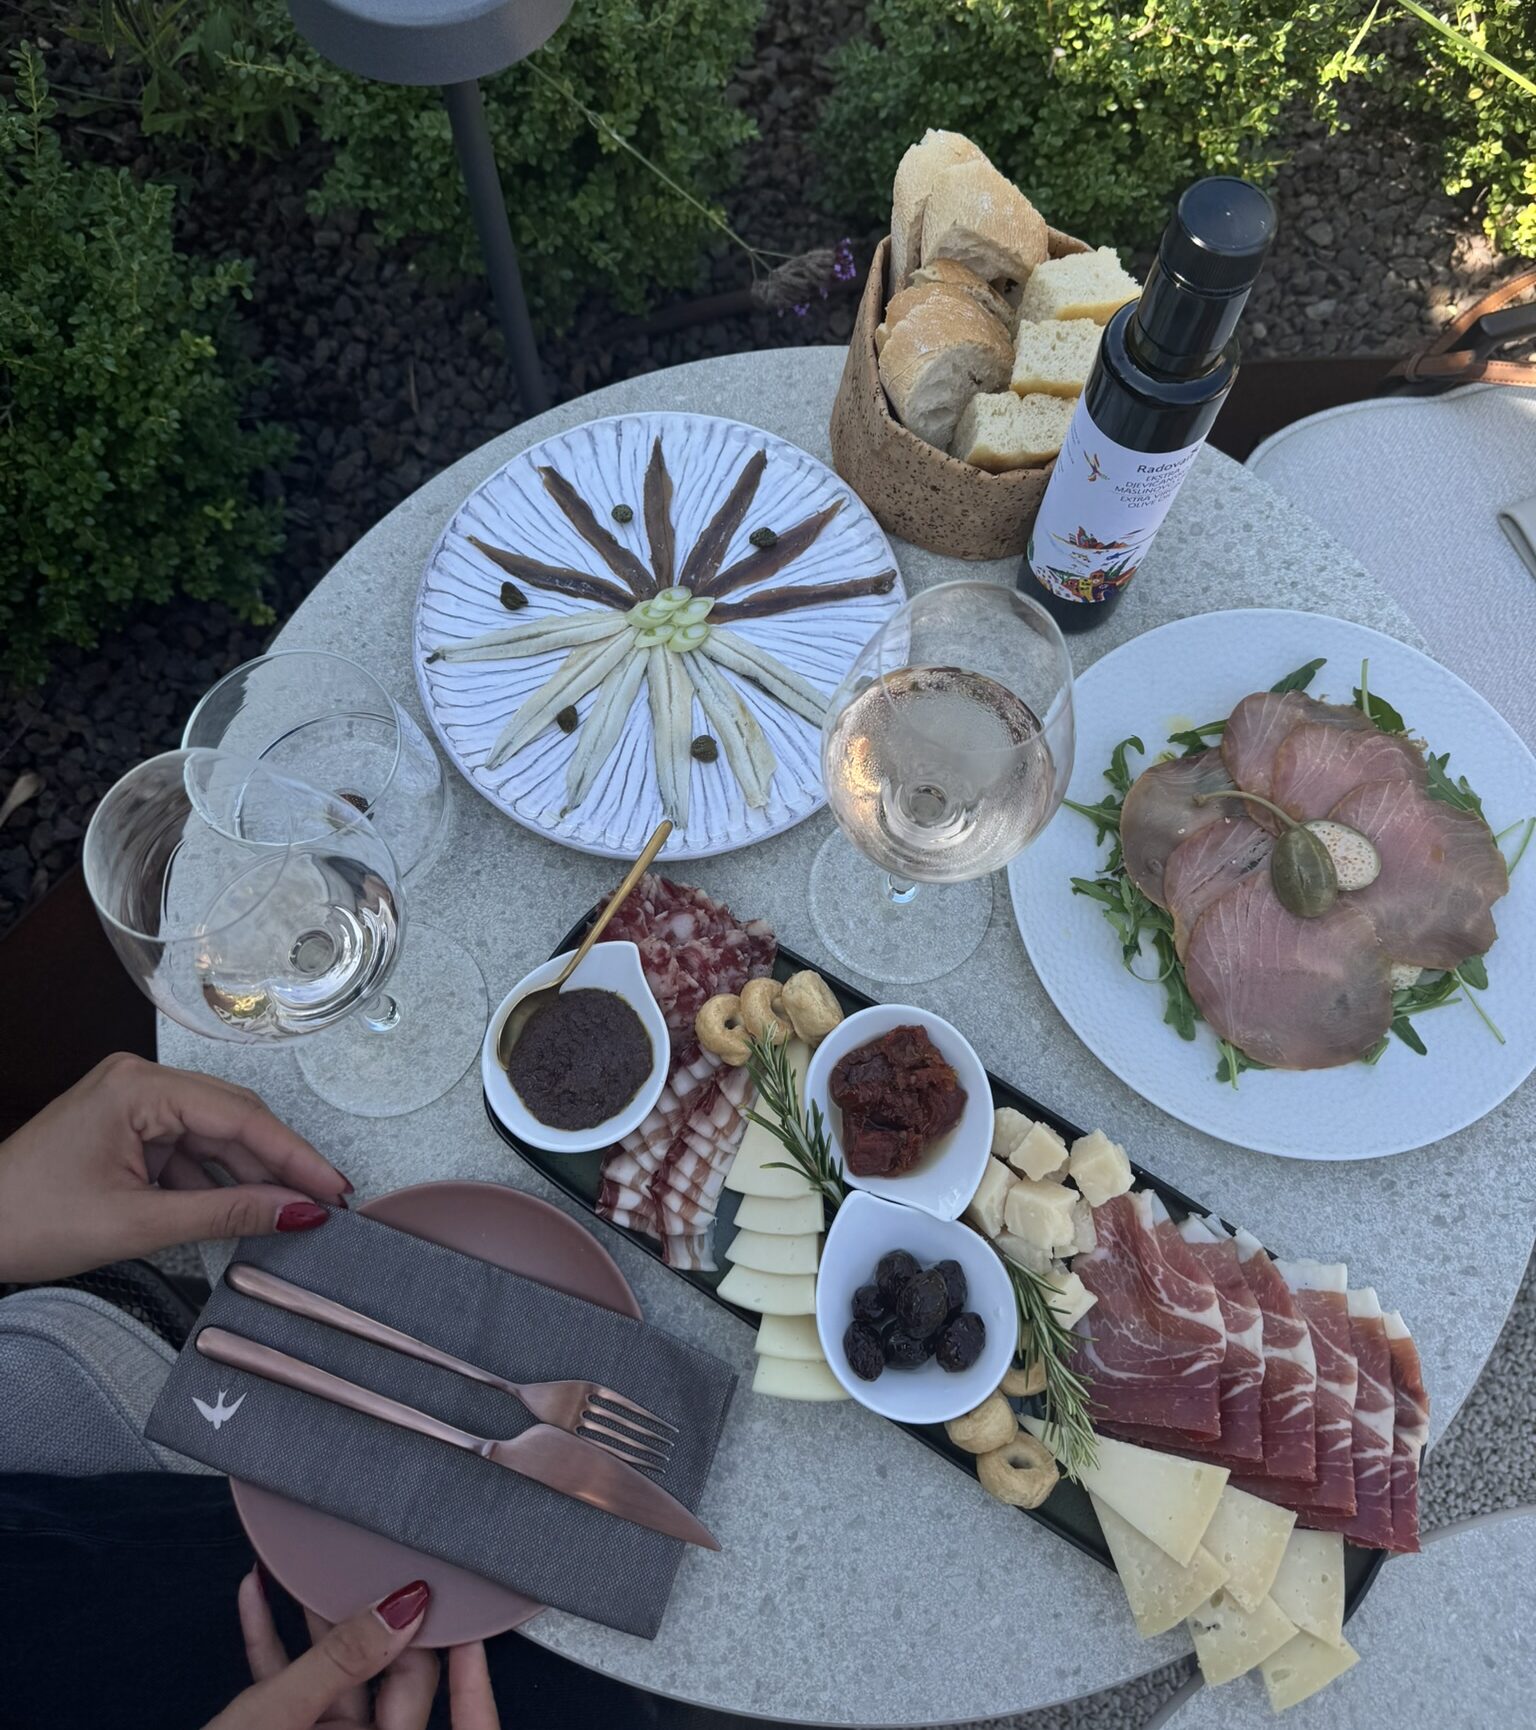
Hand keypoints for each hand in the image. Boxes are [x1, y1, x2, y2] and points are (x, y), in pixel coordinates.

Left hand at [0, 1054, 349, 1281]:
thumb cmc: (28, 1220)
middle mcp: (140, 1081)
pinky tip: (241, 1208)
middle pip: (233, 1119)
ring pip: (215, 1136)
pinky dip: (214, 1180)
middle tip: (323, 1202)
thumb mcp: (138, 1224)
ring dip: (247, 1175)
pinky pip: (188, 1148)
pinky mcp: (128, 1126)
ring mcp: (133, 1101)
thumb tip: (296, 1211)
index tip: (333, 1189)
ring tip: (288, 1213)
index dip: (293, 1156)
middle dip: (277, 1164)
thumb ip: (226, 1213)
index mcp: (139, 1088)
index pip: (239, 1118)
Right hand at [206, 1572, 499, 1729]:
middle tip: (375, 1550)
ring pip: (333, 1665)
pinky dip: (271, 1640)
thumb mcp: (282, 1716)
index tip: (458, 1586)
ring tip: (309, 1554)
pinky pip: (286, 1680)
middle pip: (385, 1666)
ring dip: (313, 1611)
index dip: (455, 1640)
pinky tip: (258, 1594)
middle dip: (374, 1607)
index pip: (436, 1688)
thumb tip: (406, 1607)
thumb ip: (343, 1661)